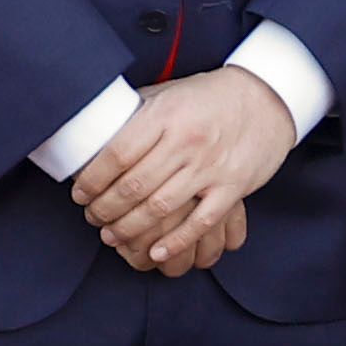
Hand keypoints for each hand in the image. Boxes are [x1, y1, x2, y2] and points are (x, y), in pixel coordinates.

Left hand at [71, 69, 289, 277]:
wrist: (267, 98)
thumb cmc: (209, 97)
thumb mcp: (168, 93)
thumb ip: (135, 112)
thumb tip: (94, 128)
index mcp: (165, 116)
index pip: (116, 155)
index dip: (92, 180)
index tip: (79, 194)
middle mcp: (185, 142)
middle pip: (133, 186)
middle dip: (104, 209)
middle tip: (92, 218)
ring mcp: (210, 167)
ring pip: (160, 208)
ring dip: (129, 228)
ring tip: (111, 236)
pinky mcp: (232, 187)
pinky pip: (200, 223)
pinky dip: (175, 242)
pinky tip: (154, 252)